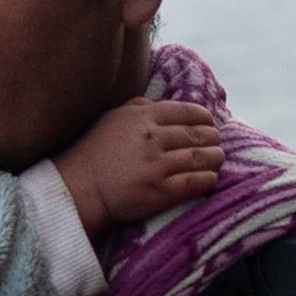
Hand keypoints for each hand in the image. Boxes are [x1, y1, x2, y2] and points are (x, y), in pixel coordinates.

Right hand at [54, 98, 223, 231]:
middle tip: (216, 144)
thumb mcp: (114, 117)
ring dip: (215, 158)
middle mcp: (152, 139)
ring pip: (201, 157)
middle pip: (198, 135)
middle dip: (213, 139)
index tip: (208, 124)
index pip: (188, 112)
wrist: (79, 189)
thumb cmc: (95, 152)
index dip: (205, 118)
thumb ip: (141, 106)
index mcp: (142, 117)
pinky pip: (195, 182)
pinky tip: (210, 178)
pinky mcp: (159, 192)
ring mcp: (156, 166)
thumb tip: (166, 103)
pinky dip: (208, 179)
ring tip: (217, 160)